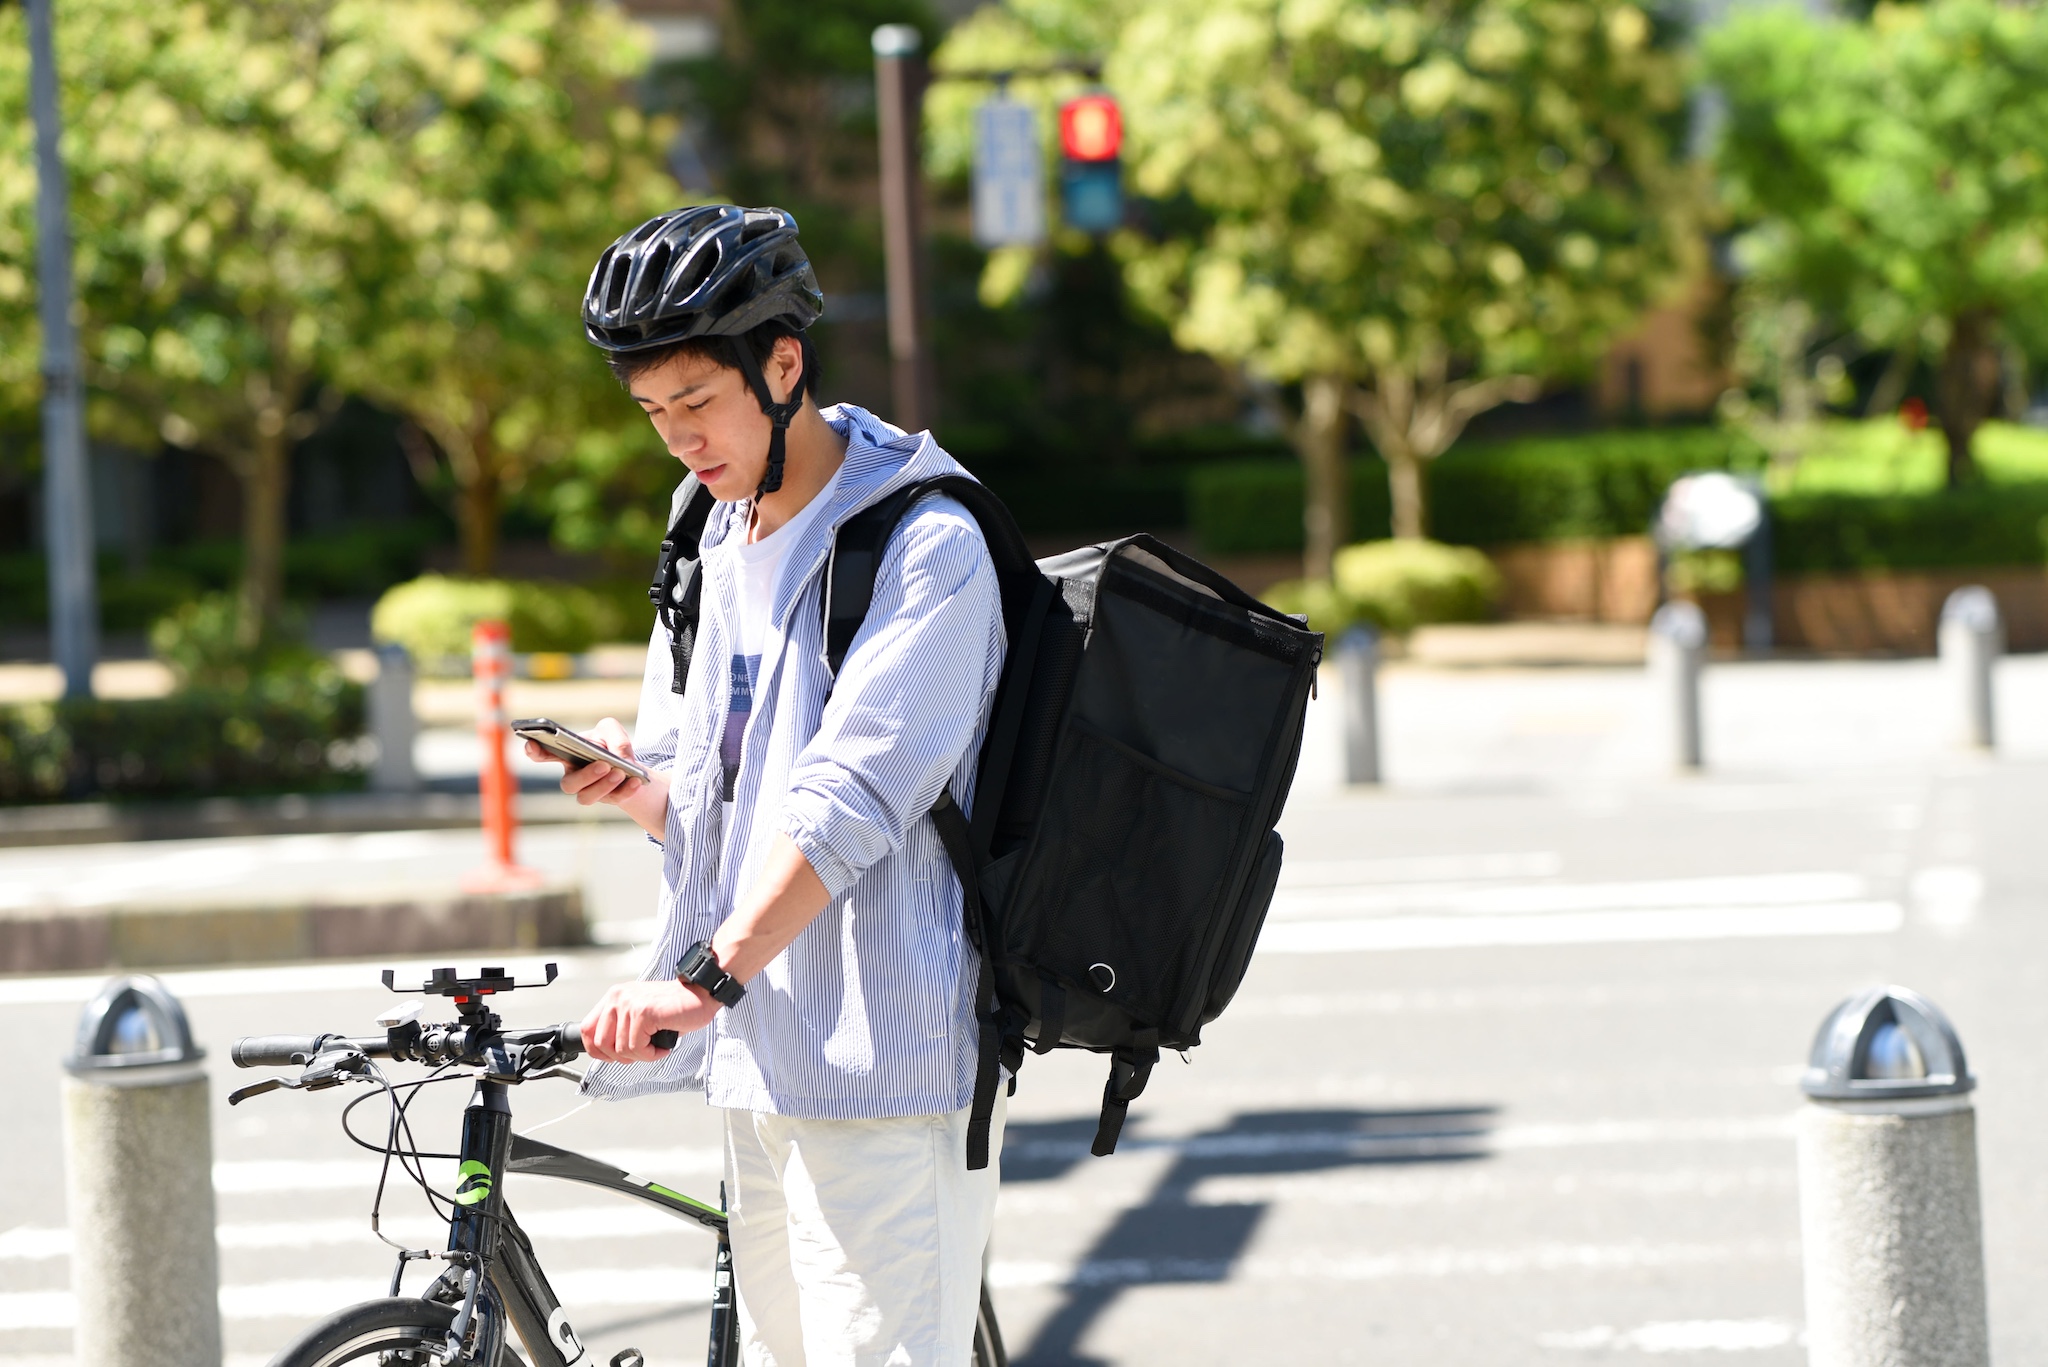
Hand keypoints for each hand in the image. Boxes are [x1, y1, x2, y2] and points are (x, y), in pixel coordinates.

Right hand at [522, 717, 669, 839]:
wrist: (631, 764)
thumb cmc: (612, 744)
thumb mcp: (612, 730)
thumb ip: (613, 735)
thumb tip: (619, 757)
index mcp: (566, 755)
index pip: (543, 755)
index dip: (534, 751)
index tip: (532, 744)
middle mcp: (573, 776)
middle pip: (568, 784)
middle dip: (586, 776)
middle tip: (604, 765)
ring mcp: (589, 790)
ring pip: (587, 797)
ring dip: (604, 785)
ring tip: (620, 772)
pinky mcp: (608, 799)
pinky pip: (614, 799)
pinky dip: (626, 790)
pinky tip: (636, 781)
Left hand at [579, 978, 717, 1063]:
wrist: (701, 994)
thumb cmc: (676, 1007)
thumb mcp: (641, 1013)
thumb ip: (622, 1026)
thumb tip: (610, 1051)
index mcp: (614, 997)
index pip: (587, 1029)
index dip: (596, 1050)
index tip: (613, 1056)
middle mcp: (618, 997)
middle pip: (600, 1043)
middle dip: (622, 1056)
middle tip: (642, 1052)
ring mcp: (629, 1004)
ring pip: (621, 1049)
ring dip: (642, 1055)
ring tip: (657, 1046)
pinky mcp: (643, 1012)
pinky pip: (637, 1048)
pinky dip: (652, 1054)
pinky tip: (663, 1045)